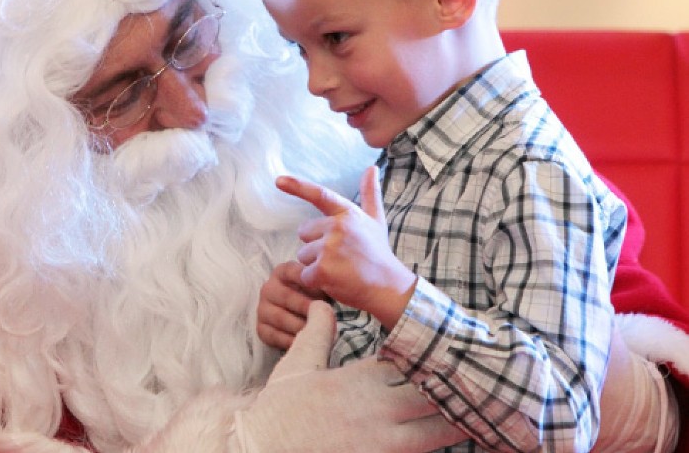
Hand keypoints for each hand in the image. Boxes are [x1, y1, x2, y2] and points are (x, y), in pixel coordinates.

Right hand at [233, 301, 466, 452]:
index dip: (429, 359)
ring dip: (454, 425)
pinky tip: (442, 443)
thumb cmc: (280, 407)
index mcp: (359, 381)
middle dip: (452, 392)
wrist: (261, 447)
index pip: (405, 365)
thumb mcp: (298, 363)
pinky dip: (429, 448)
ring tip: (478, 419)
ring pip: (431, 434)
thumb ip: (317, 332)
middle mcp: (376, 411)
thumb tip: (325, 304)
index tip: (449, 352)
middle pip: (428, 399)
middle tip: (481, 384)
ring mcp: (379, 444)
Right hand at [257, 260, 326, 349]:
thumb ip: (321, 279)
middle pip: (286, 297)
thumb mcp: (319, 284)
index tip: (323, 290)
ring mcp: (262, 309)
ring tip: (319, 331)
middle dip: (308, 307)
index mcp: (282, 272)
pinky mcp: (261, 329)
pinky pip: (275, 336)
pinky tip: (307, 342)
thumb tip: (326, 279)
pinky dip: (292, 341)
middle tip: (324, 315)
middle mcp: (268, 288)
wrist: (305, 317)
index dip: (308, 281)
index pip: (292, 271)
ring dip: (302, 325)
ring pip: (281, 318)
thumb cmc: (316, 297)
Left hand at [276, 166, 416, 328]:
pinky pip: (305, 274)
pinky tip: (335, 282)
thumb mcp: (376, 220)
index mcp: (347, 214)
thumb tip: (372, 167)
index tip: (278, 180)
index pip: (320, 195)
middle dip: (315, 246)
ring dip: (315, 265)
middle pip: (304, 233)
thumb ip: (370, 193)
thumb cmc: (379, 254)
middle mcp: (338, 227)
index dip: (297, 186)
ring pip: (303, 255)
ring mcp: (330, 249)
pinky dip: (315, 282)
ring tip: (340, 270)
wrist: (389, 288)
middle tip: (339, 257)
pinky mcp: (323, 270)